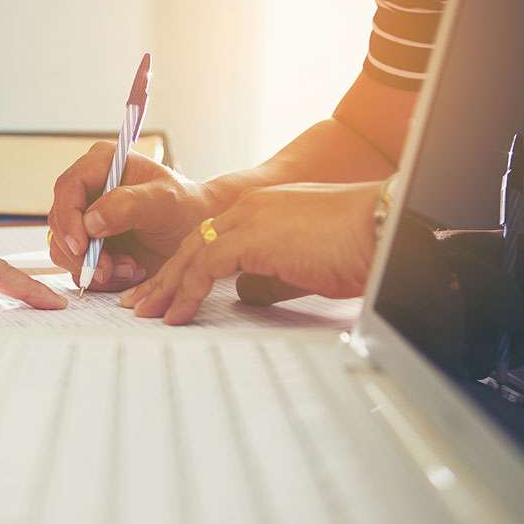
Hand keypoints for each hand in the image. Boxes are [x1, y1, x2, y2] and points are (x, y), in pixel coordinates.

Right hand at [47, 142, 217, 291]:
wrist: (197, 238)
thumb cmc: (185, 210)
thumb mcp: (164, 202)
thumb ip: (128, 205)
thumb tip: (90, 221)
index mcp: (102, 164)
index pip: (68, 187)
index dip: (68, 217)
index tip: (82, 246)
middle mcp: (88, 190)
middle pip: (59, 221)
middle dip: (81, 251)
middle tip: (107, 268)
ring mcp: (85, 219)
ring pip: (64, 247)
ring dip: (93, 266)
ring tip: (130, 268)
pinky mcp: (89, 244)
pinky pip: (77, 265)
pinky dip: (100, 275)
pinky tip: (129, 271)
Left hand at [121, 182, 379, 323]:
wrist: (384, 230)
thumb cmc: (357, 249)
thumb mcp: (302, 266)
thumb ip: (269, 277)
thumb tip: (245, 295)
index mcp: (261, 210)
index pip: (209, 238)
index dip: (183, 267)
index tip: (163, 291)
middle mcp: (249, 209)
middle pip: (191, 244)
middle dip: (162, 277)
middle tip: (139, 303)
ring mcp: (249, 219)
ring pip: (191, 254)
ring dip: (165, 287)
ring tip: (145, 314)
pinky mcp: (252, 237)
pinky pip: (206, 267)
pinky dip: (187, 292)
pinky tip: (176, 315)